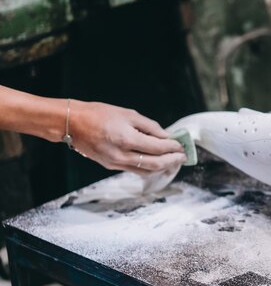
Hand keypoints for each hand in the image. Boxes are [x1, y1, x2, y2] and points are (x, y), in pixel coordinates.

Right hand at [69, 101, 185, 173]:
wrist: (72, 123)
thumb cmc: (100, 114)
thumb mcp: (128, 114)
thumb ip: (149, 126)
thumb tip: (166, 136)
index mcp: (127, 139)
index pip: (157, 148)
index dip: (173, 148)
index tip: (182, 145)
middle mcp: (122, 155)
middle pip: (155, 164)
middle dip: (172, 161)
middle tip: (183, 156)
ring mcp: (115, 163)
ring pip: (146, 171)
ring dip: (163, 167)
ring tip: (173, 161)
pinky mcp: (110, 166)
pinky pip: (135, 170)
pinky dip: (149, 168)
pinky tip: (157, 162)